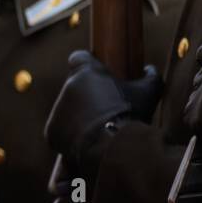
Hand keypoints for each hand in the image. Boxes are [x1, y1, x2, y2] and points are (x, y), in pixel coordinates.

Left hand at [44, 51, 160, 181]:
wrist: (112, 145)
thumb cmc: (131, 113)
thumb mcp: (148, 91)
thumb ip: (150, 76)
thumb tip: (149, 69)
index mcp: (86, 71)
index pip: (78, 58)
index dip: (86, 64)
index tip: (96, 75)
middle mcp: (67, 86)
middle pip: (74, 87)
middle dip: (86, 96)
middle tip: (105, 109)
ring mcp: (57, 109)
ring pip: (67, 109)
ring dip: (79, 115)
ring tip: (99, 128)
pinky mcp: (51, 130)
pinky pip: (60, 129)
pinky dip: (71, 134)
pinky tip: (89, 140)